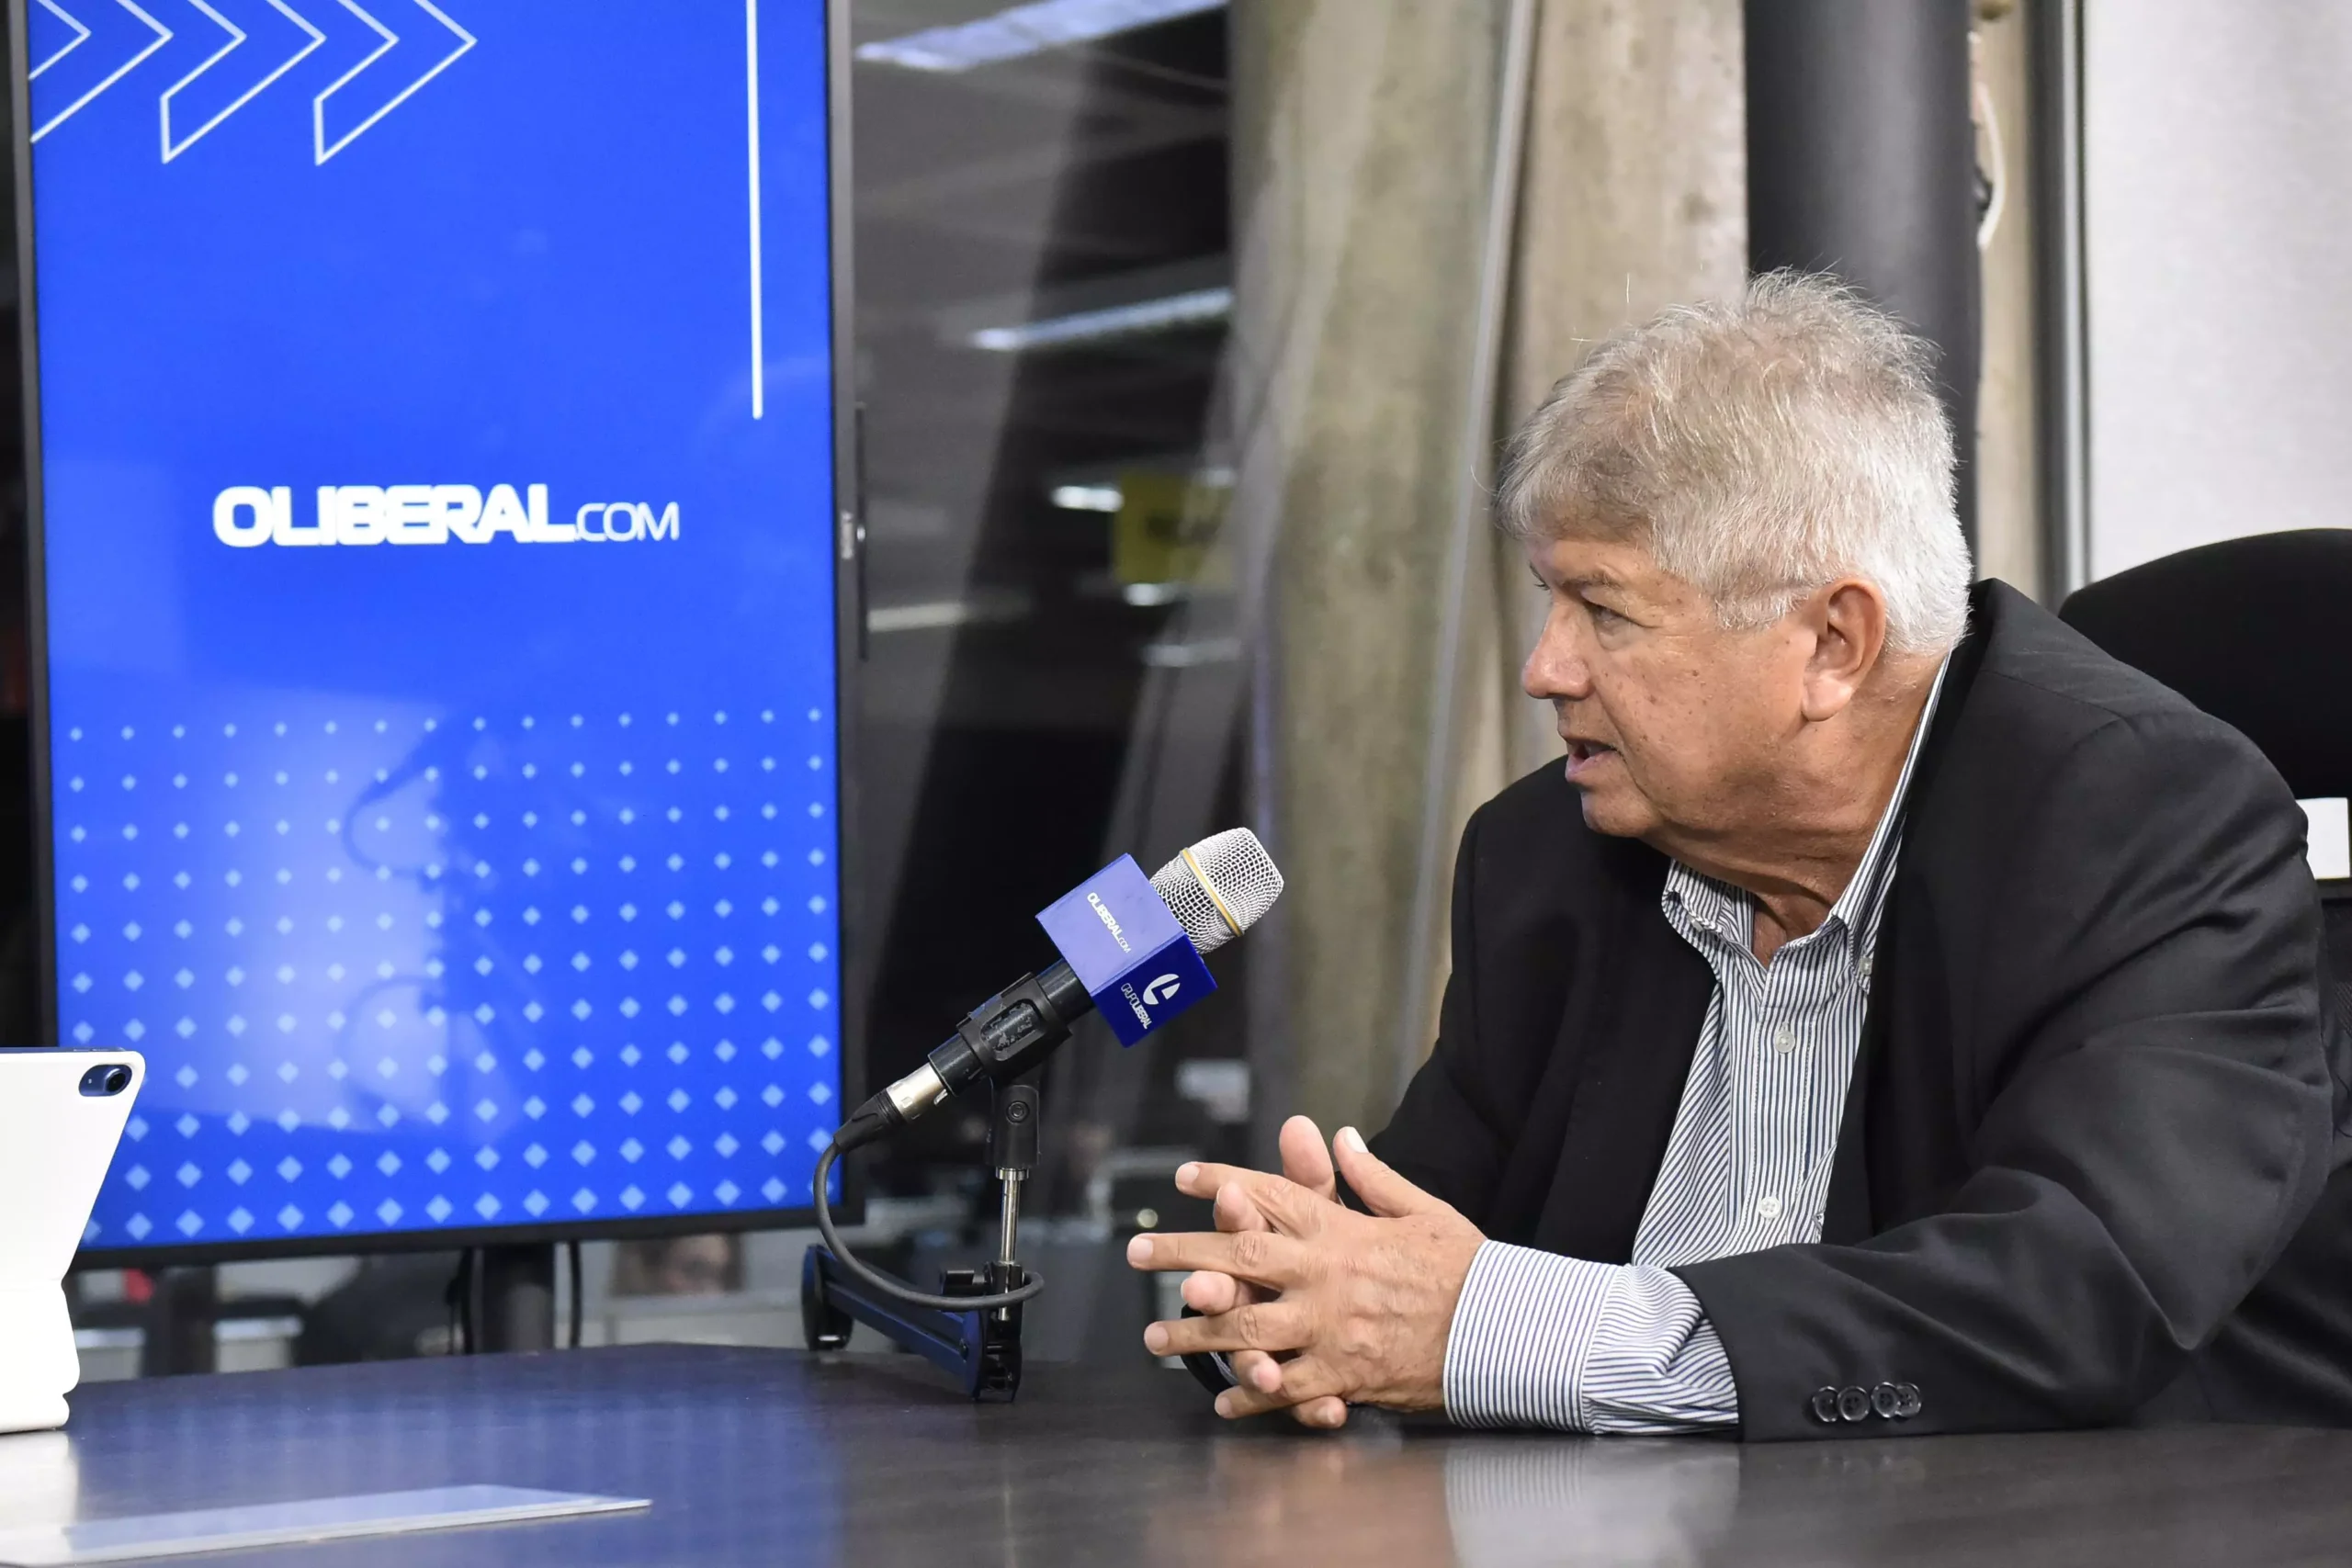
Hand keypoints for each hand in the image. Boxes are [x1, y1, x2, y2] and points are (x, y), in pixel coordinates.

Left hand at [1128, 1125, 1484, 1425]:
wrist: (1506, 1328)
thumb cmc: (1467, 1266)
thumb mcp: (1422, 1209)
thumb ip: (1371, 1177)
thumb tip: (1338, 1136)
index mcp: (1342, 1231)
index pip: (1271, 1196)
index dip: (1223, 1183)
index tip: (1185, 1177)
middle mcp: (1325, 1276)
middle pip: (1239, 1258)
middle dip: (1182, 1252)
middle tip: (1136, 1252)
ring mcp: (1330, 1329)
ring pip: (1246, 1330)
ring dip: (1195, 1333)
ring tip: (1154, 1336)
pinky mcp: (1345, 1376)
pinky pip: (1286, 1390)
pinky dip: (1251, 1397)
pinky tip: (1222, 1401)